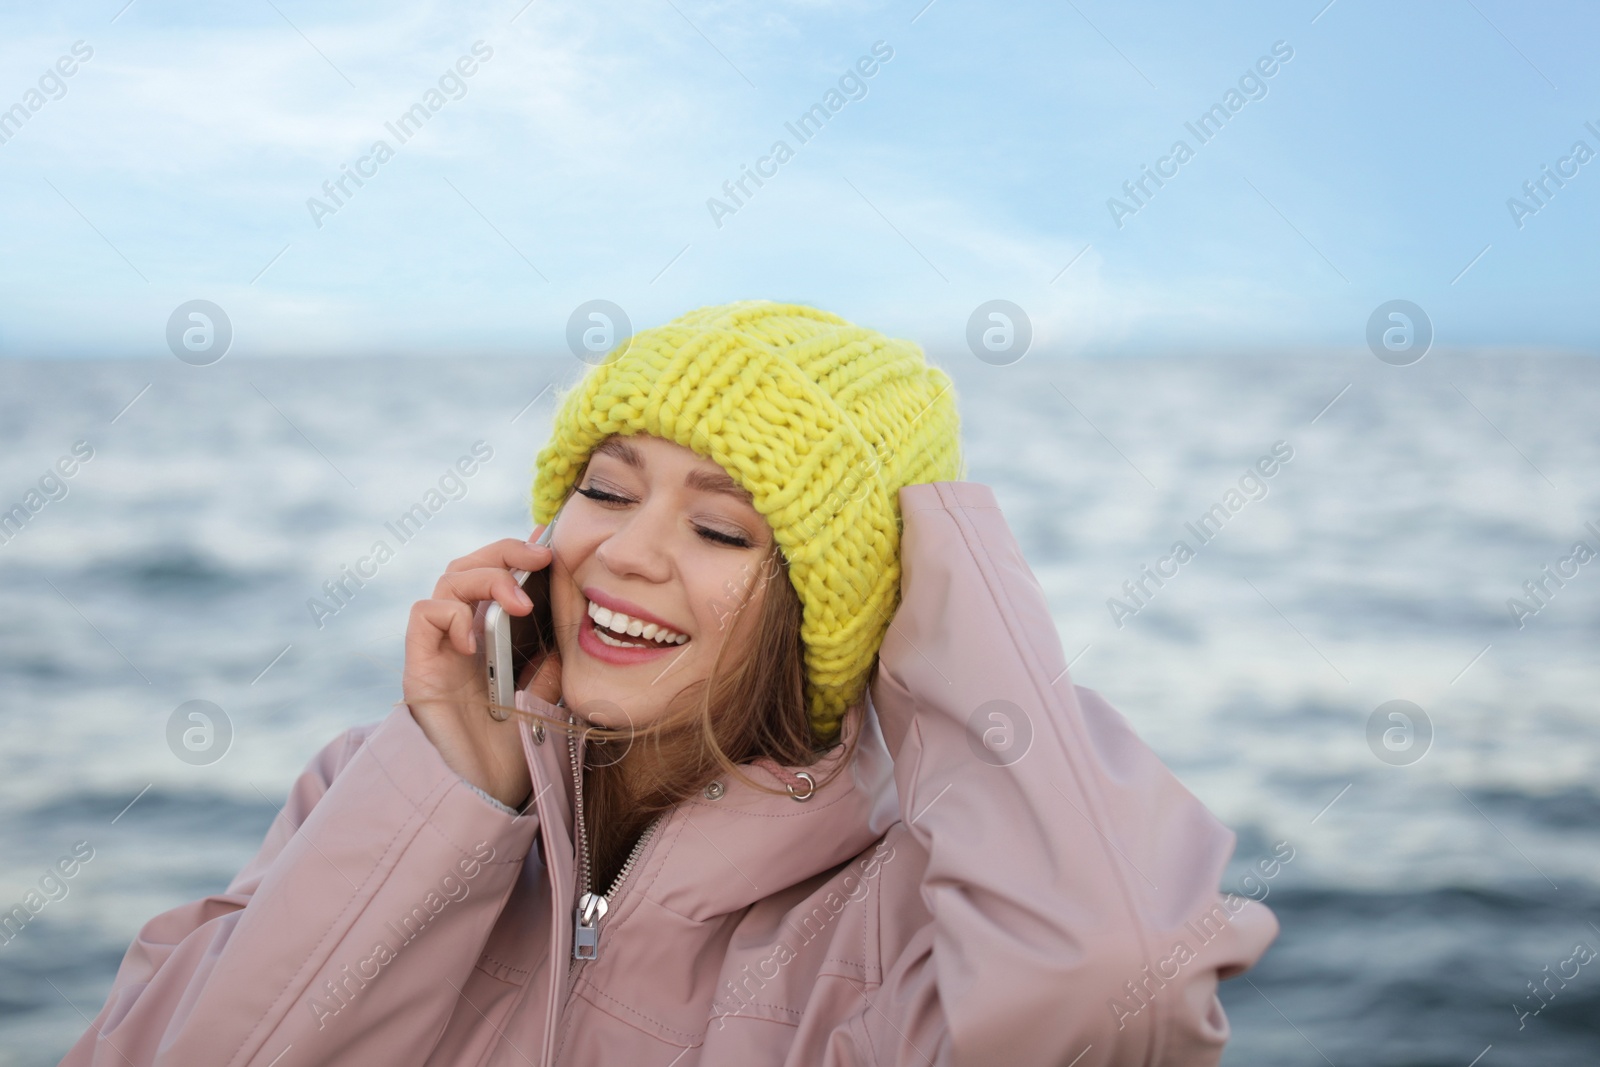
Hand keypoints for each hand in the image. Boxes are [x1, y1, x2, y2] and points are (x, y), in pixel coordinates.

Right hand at [402, 533, 561, 808]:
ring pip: (448, 581)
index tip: (549, 542)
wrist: (478, 798)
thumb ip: (548, 671)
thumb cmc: (506, 760)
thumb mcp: (540, 706)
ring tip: (518, 603)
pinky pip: (425, 614)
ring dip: (486, 579)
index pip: (495, 578)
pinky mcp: (419, 666)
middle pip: (469, 567)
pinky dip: (452, 614)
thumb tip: (568, 638)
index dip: (517, 554)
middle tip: (541, 556)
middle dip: (504, 551)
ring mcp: (438, 650)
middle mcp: (460, 639)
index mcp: (489, 642)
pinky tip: (474, 640)